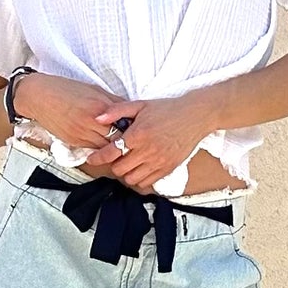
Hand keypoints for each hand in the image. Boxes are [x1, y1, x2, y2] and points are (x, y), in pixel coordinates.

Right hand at [15, 73, 135, 152]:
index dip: (135, 130)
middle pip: (118, 140)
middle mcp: (92, 123)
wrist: (40, 96)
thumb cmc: (67, 89)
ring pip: (106, 149)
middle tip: (137, 146)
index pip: (125, 124)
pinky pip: (93, 150)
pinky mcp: (74, 142)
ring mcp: (82, 134)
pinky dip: (102, 150)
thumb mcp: (94, 90)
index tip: (142, 131)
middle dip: (127, 144)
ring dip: (115, 150)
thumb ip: (113, 102)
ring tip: (124, 150)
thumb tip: (131, 111)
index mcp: (100, 107)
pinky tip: (107, 149)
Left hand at [81, 92, 212, 194]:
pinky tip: (140, 168)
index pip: (111, 152)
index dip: (98, 158)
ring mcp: (158, 162)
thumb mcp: (141, 105)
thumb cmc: (167, 109)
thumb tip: (98, 118)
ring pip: (132, 179)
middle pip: (119, 169)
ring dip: (126, 173)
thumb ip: (117, 111)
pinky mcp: (167, 169)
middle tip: (114, 157)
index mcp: (138, 134)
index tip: (92, 159)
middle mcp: (147, 151)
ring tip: (127, 163)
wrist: (195, 117)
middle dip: (113, 164)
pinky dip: (139, 178)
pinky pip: (147, 183)